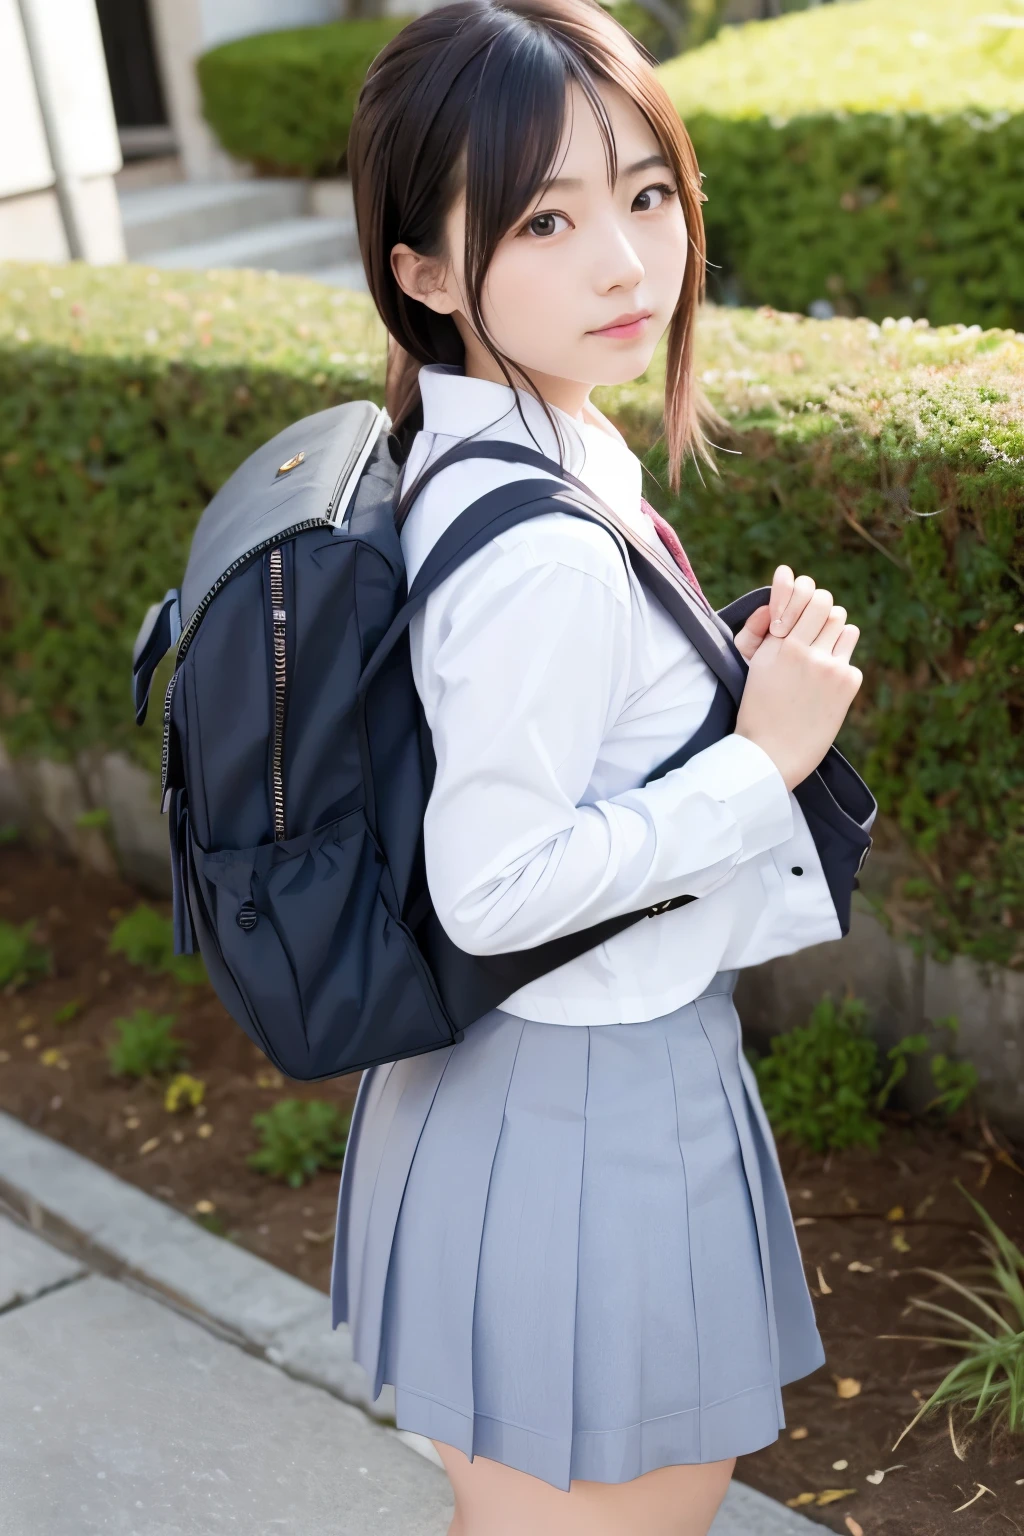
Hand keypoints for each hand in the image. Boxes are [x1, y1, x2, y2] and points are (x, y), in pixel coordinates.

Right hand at [734, 580, 862, 790]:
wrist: (771, 755)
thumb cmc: (758, 710)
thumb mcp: (755, 665)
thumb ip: (768, 630)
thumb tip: (783, 593)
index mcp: (777, 644)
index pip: (807, 595)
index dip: (806, 597)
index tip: (801, 609)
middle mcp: (804, 650)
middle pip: (829, 605)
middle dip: (823, 614)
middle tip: (814, 630)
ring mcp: (829, 666)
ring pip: (845, 627)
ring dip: (834, 636)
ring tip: (820, 656)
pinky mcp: (847, 683)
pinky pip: (850, 658)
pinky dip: (841, 667)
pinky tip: (825, 687)